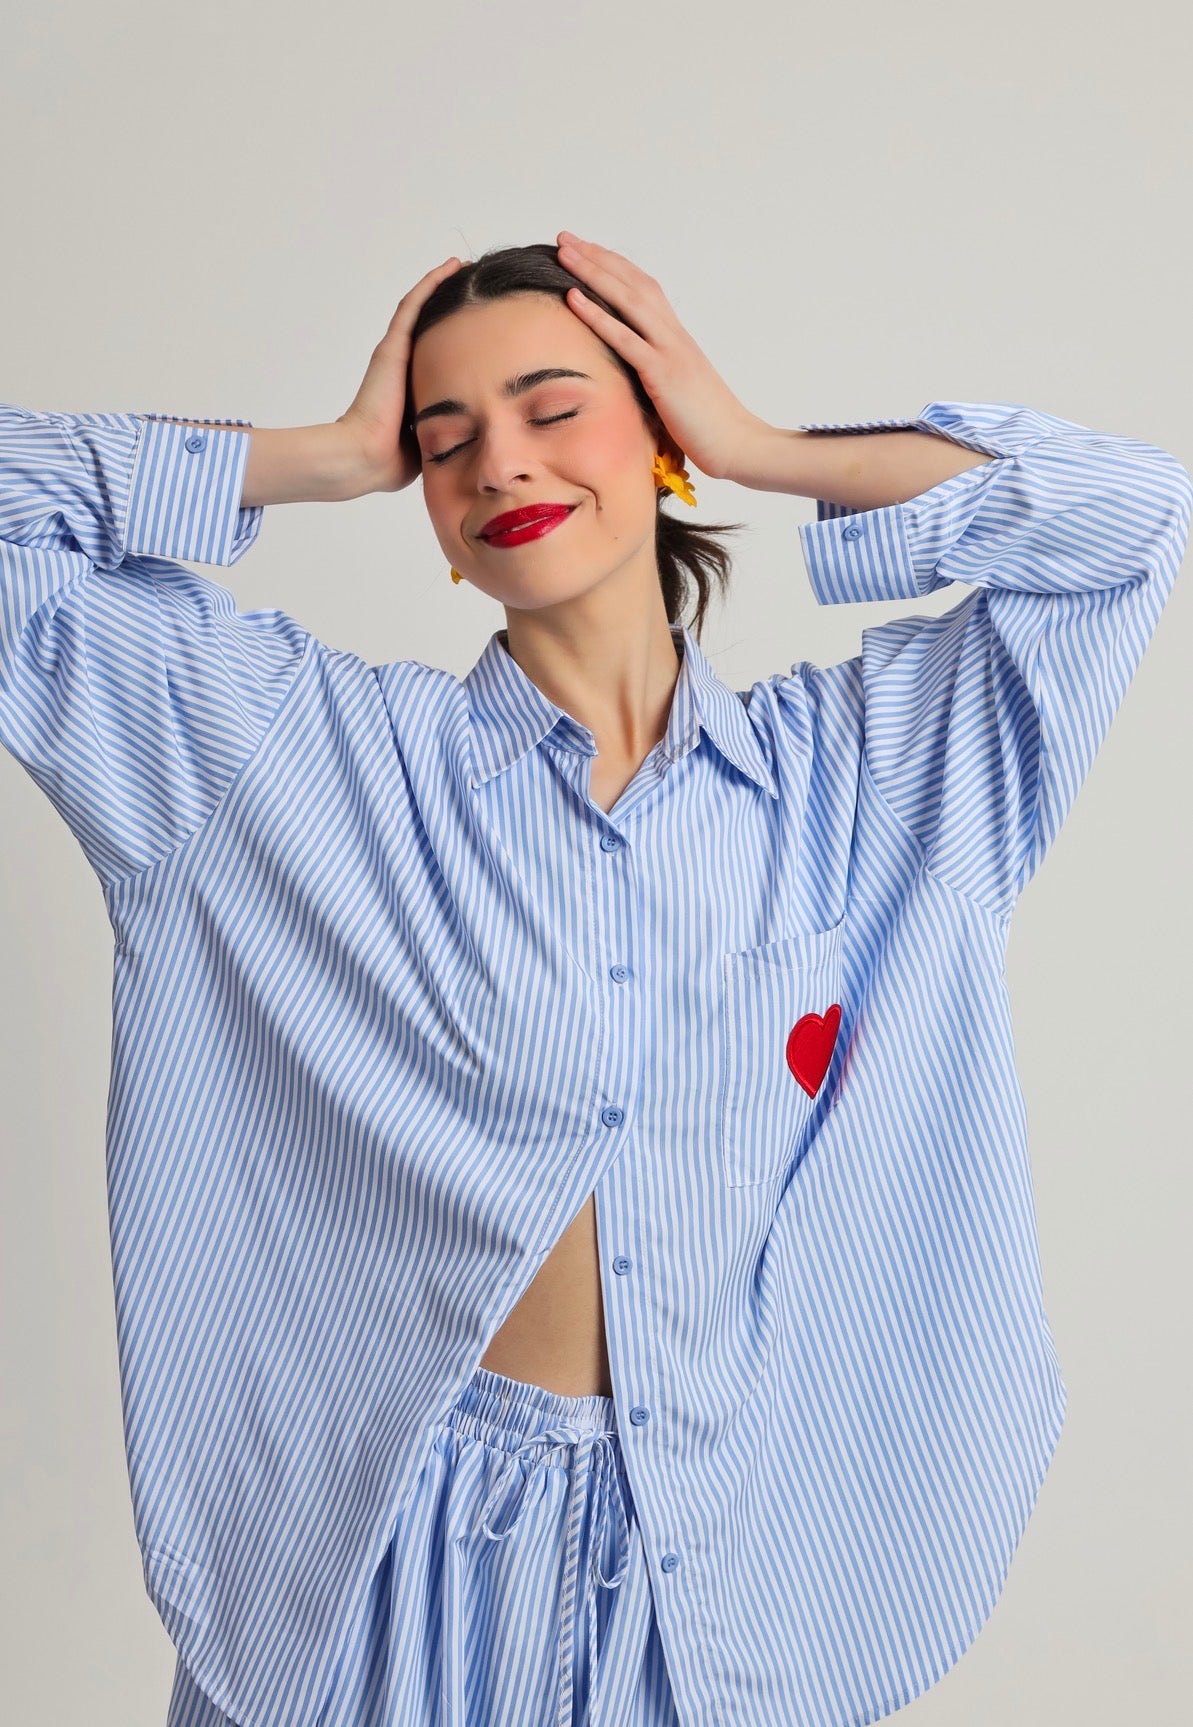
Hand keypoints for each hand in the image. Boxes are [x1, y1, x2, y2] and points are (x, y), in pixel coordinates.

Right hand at [336, 256, 464, 493]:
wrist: (367, 457)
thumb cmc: (394, 460)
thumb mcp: (432, 439)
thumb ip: (449, 430)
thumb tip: (480, 437)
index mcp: (413, 386)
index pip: (439, 355)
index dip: (457, 340)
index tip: (480, 329)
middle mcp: (403, 364)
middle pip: (431, 327)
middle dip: (451, 307)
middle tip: (477, 290)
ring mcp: (396, 352)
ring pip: (422, 309)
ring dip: (442, 286)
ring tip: (464, 268)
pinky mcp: (392, 346)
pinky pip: (414, 305)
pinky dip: (431, 284)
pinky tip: (451, 267)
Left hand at [555, 232, 762, 482]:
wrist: (739, 445)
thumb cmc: (709, 427)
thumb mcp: (678, 393)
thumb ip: (658, 375)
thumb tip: (634, 377)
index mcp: (677, 338)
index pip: (644, 288)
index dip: (615, 266)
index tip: (586, 250)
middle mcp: (674, 335)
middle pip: (632, 282)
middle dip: (597, 256)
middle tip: (565, 236)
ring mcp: (670, 351)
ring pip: (627, 299)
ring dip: (592, 272)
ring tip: (564, 251)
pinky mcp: (663, 374)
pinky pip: (625, 338)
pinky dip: (597, 315)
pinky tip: (572, 296)